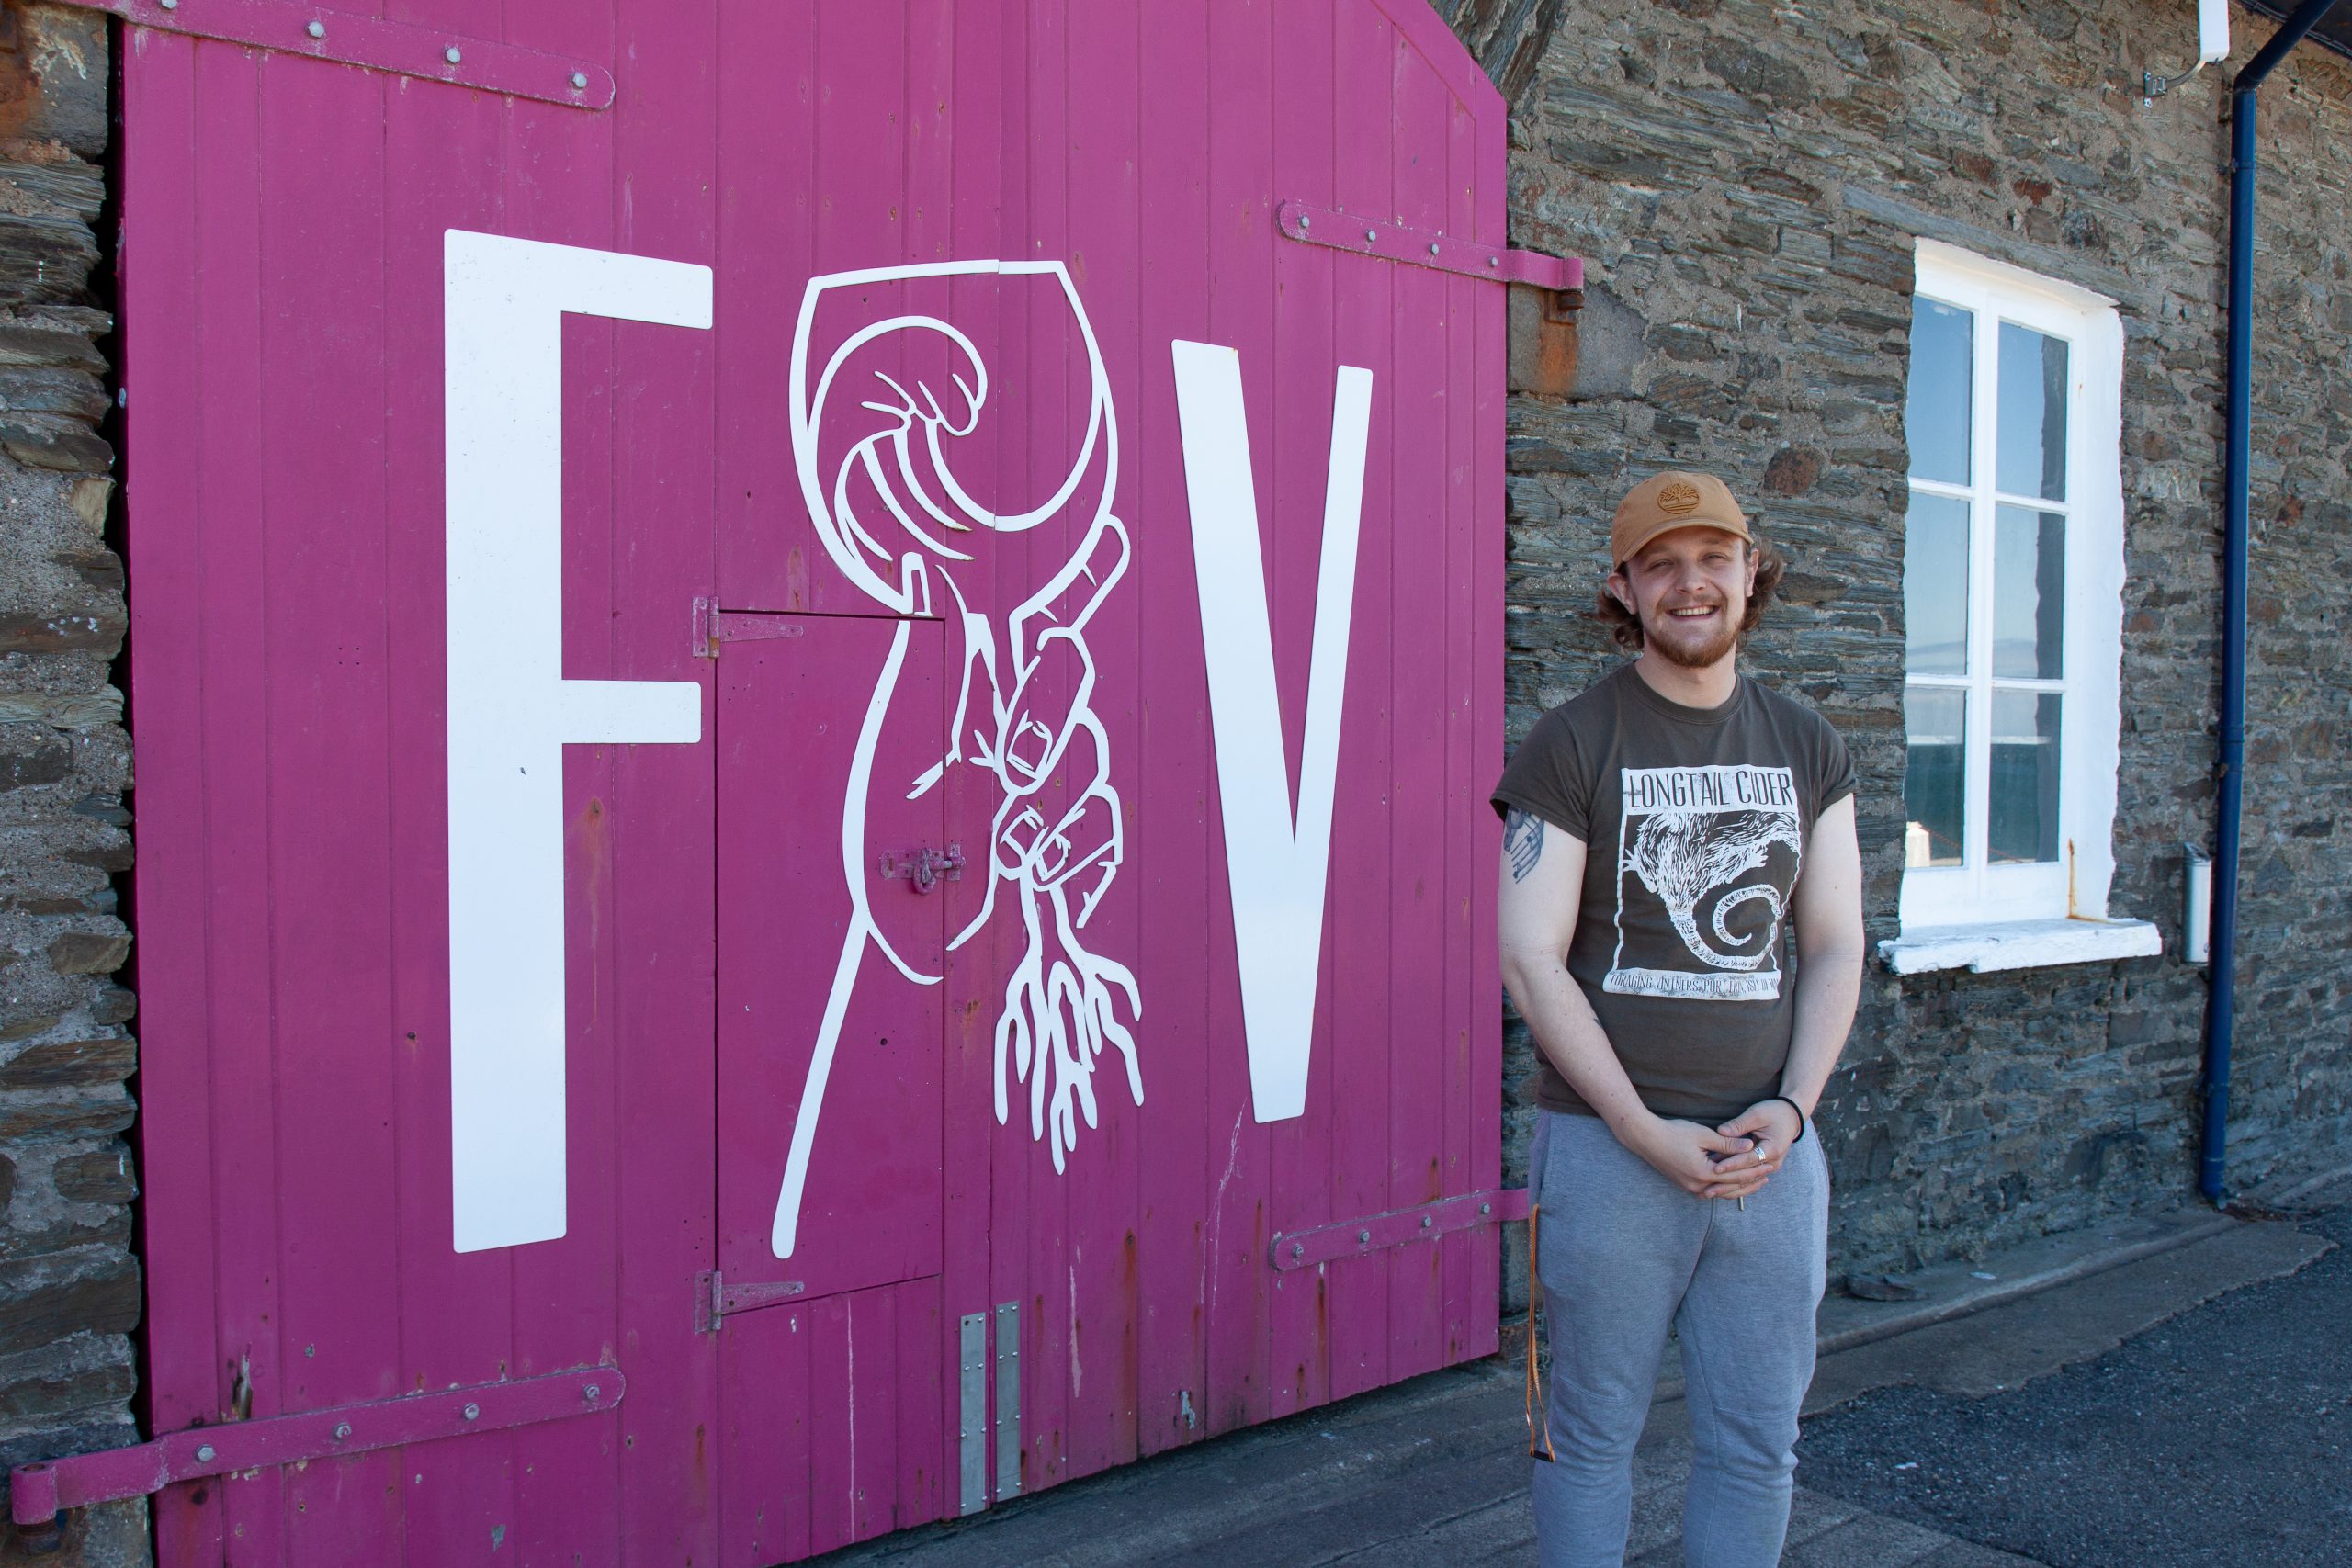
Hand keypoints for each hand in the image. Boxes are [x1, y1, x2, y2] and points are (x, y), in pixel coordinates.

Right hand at [1623, 1115, 1759, 1197]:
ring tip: (1755, 1181)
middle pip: (1731, 1187)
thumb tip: (1751, 1146)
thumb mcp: (1703, 1135)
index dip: (1754, 1169)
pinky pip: (1711, 1190)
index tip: (1769, 1164)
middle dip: (1751, 1180)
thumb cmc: (1674, 1133)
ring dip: (1739, 1187)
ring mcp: (1690, 1188)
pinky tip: (1732, 1182)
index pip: (1737, 1174)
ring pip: (1721, 1192)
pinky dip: (1725, 1187)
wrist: (1646, 1138)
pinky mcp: (1686, 1185)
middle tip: (1768, 1175)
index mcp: (1704, 1173)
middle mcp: (1698, 1186)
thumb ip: (1728, 1143)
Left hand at [1701, 1099, 1803, 1199]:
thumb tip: (1720, 1132)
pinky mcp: (1763, 1167)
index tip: (1715, 1168)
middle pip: (1747, 1176)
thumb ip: (1739, 1124)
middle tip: (1707, 1190)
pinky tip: (1716, 1187)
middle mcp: (1772, 1162)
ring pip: (1746, 1181)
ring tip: (1708, 1193)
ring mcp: (1769, 1167)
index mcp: (1773, 1149)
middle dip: (1726, 1183)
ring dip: (1728, 1187)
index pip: (1749, 1160)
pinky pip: (1748, 1178)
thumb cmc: (1773, 1112)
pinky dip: (1733, 1183)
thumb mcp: (1756, 1114)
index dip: (1732, 1164)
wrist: (1790, 1117)